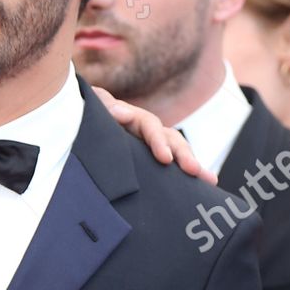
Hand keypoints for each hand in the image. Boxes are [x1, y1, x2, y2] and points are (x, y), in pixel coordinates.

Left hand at [91, 87, 217, 183]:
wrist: (81, 128)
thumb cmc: (85, 118)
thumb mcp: (92, 109)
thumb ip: (103, 105)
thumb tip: (120, 112)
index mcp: (132, 119)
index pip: (149, 126)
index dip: (157, 140)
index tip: (165, 158)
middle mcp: (147, 132)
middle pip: (170, 139)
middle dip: (183, 155)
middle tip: (193, 170)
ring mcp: (151, 148)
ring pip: (176, 153)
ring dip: (192, 164)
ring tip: (209, 179)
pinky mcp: (151, 163)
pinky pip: (172, 168)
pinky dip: (188, 176)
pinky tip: (208, 184)